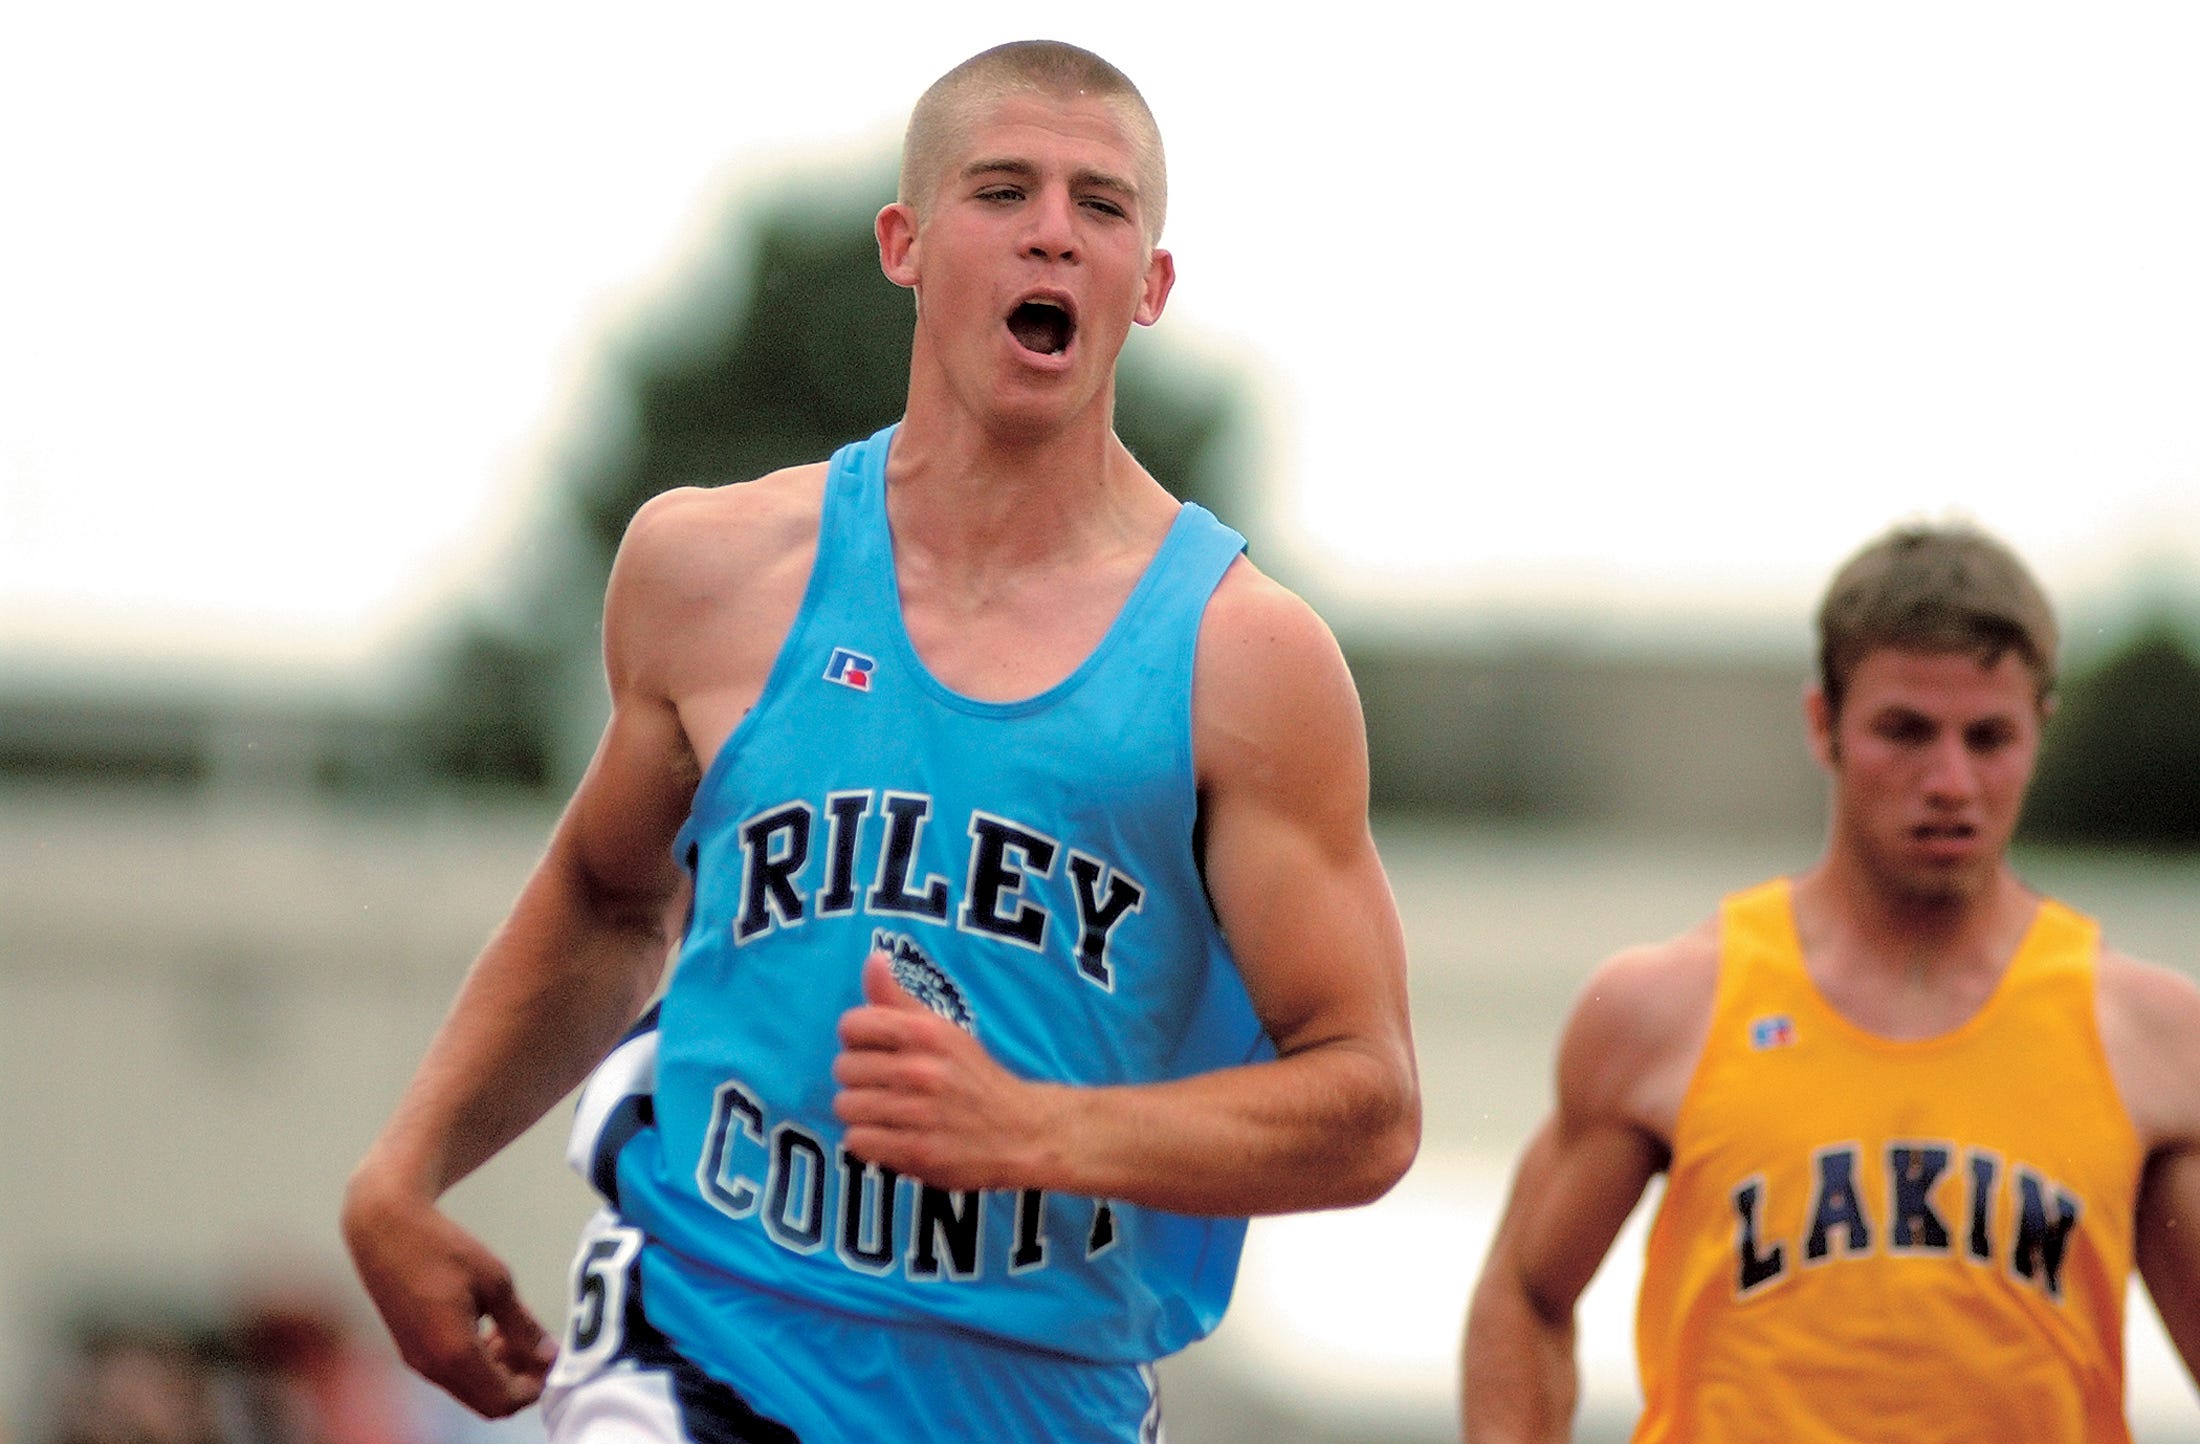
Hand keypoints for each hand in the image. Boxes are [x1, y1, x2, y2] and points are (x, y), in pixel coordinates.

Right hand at [341, 1172, 556, 1416]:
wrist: (386, 1229)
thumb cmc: (443, 1249)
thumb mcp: (496, 1281)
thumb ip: (523, 1325)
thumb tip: (548, 1354)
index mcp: (455, 1353)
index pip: (504, 1400)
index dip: (534, 1386)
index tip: (551, 1358)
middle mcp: (432, 1368)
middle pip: (487, 1403)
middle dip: (518, 1380)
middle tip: (535, 1344)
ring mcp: (417, 1361)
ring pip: (470, 1389)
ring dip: (498, 1370)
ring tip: (513, 1329)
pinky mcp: (411, 1350)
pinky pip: (452, 1373)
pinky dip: (477, 1361)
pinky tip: (488, 1326)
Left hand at [832, 950, 1054, 1190]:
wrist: (1020, 1132)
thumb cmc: (974, 1077)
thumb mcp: (943, 1030)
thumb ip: (899, 998)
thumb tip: (872, 959)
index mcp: (927, 1033)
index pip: (851, 1025)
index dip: (858, 1039)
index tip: (877, 1050)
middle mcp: (921, 1070)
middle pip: (844, 1068)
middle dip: (859, 1078)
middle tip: (885, 1086)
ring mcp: (919, 1114)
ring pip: (846, 1106)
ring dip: (861, 1113)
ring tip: (887, 1113)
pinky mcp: (916, 1153)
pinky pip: (857, 1141)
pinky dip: (869, 1142)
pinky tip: (891, 1136)